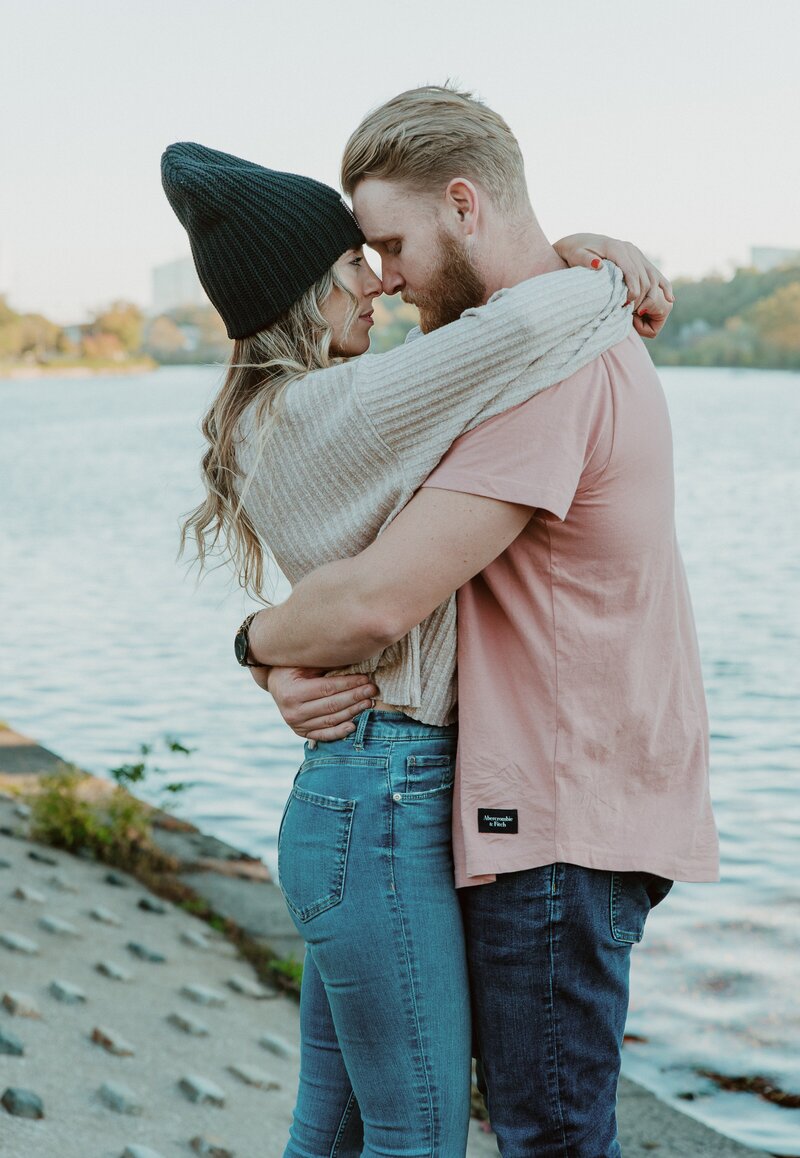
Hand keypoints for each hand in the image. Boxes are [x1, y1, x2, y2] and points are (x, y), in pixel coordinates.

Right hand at [266, 666, 378, 742]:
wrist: (274, 682)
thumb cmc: (292, 667)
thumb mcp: (303, 662)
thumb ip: (324, 664)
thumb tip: (353, 658)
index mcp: (292, 692)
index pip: (327, 689)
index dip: (349, 684)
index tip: (366, 679)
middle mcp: (292, 712)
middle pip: (332, 705)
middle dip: (355, 697)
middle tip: (373, 690)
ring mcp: (296, 725)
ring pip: (331, 720)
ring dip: (352, 712)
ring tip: (369, 703)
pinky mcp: (300, 732)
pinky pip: (323, 735)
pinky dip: (339, 732)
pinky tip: (354, 725)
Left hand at [553, 232, 673, 337]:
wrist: (580, 242)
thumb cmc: (575, 252)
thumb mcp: (577, 255)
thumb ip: (586, 260)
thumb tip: (598, 265)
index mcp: (618, 248)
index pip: (632, 273)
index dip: (633, 292)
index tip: (627, 307)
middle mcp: (631, 249)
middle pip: (645, 277)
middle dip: (641, 297)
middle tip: (633, 313)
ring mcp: (637, 253)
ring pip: (653, 276)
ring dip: (652, 296)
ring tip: (642, 312)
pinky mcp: (639, 258)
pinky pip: (656, 273)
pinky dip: (664, 286)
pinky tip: (670, 299)